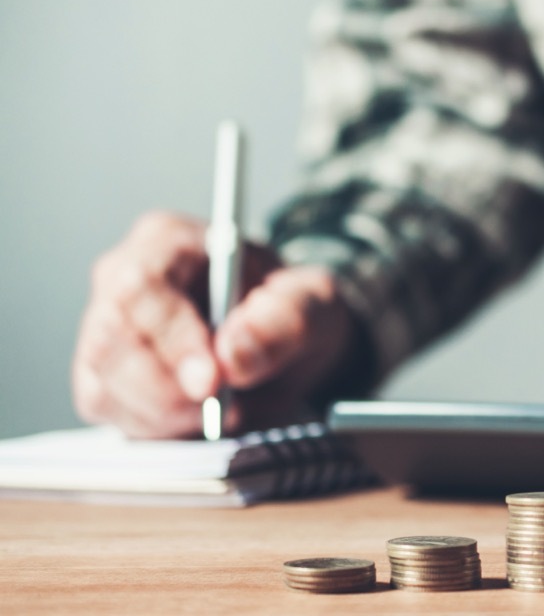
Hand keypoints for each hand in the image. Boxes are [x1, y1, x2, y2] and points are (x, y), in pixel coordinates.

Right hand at [72, 212, 354, 437]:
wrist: (290, 341)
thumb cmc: (294, 309)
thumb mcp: (315, 303)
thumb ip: (285, 319)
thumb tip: (233, 354)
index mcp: (168, 240)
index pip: (141, 286)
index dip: (172, 338)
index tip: (211, 381)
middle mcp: (122, 279)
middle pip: (111, 341)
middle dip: (168, 390)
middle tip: (225, 409)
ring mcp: (104, 329)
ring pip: (104, 384)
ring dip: (166, 414)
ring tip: (223, 410)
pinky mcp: (102, 375)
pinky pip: (108, 411)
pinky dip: (155, 427)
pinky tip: (196, 417)